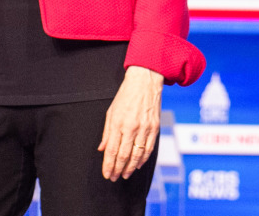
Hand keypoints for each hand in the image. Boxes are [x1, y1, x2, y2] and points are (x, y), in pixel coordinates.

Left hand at [99, 66, 162, 180]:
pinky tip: (138, 164)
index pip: (112, 150)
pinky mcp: (155, 127)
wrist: (145, 81)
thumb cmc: (126, 95)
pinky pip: (149, 147)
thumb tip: (102, 149)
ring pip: (138, 154)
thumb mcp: (111, 111)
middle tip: (114, 178)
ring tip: (125, 175)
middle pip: (124, 155)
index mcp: (118, 123)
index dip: (109, 165)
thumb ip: (107, 132)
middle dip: (118, 169)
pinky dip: (143, 158)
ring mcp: (145, 127)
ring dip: (131, 167)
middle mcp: (132, 127)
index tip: (107, 174)